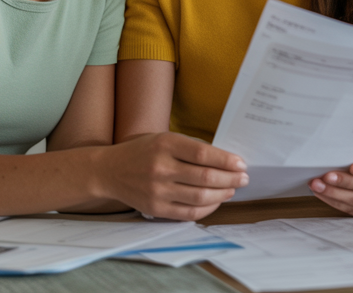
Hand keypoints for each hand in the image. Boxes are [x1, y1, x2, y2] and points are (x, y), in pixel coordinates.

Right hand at [99, 132, 247, 220]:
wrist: (109, 171)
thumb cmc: (142, 152)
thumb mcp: (164, 139)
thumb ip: (190, 148)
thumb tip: (225, 159)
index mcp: (165, 145)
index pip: (203, 154)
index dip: (226, 160)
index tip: (241, 163)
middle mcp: (161, 168)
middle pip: (205, 177)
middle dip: (231, 179)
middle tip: (244, 178)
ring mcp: (157, 191)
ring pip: (200, 197)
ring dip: (223, 194)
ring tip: (233, 189)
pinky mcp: (155, 208)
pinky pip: (188, 213)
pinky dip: (207, 208)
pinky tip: (216, 201)